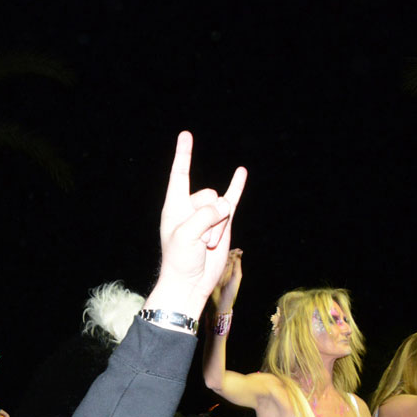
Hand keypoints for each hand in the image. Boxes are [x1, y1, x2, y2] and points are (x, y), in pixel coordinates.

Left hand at [145, 132, 247, 320]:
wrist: (190, 282)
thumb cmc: (180, 260)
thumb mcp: (186, 235)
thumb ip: (205, 216)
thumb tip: (226, 207)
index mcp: (175, 206)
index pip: (179, 174)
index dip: (183, 154)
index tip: (186, 135)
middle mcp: (191, 207)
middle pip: (210, 196)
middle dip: (210, 219)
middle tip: (200, 241)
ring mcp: (208, 214)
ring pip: (223, 207)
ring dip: (219, 228)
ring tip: (207, 244)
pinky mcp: (222, 222)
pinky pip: (232, 199)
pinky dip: (237, 186)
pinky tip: (241, 172)